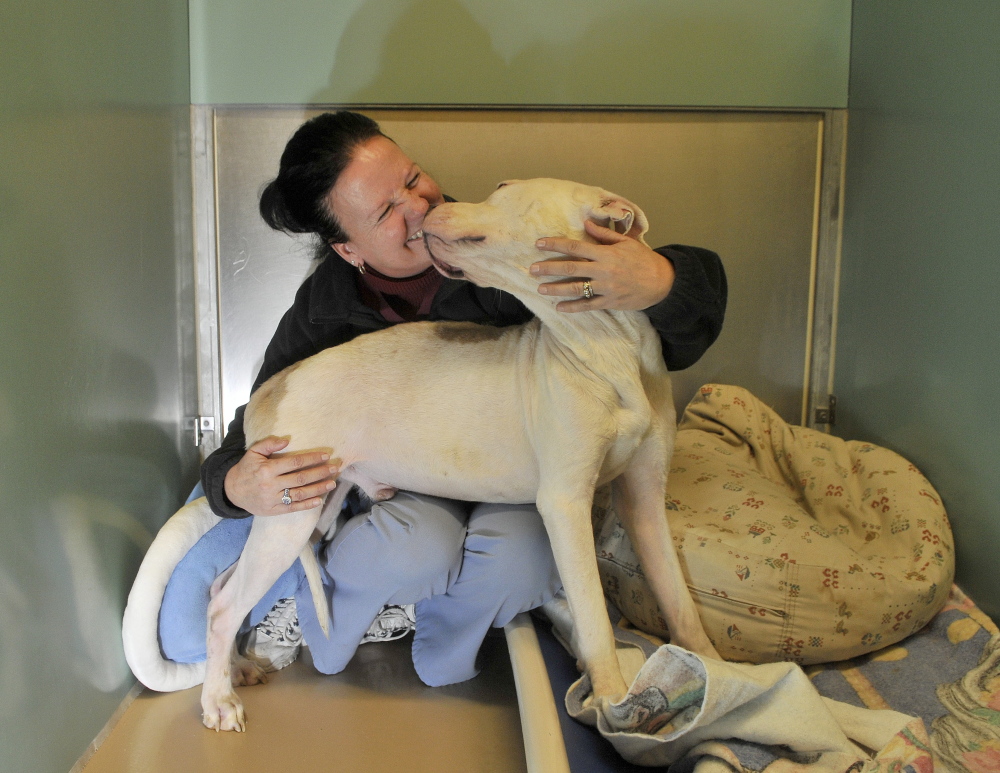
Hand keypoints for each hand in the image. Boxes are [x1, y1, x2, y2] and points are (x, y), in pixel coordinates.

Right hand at [224, 436, 339, 516]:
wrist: (232, 491)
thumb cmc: (246, 469)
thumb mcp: (253, 452)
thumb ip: (269, 444)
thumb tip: (287, 440)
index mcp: (267, 469)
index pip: (295, 463)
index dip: (312, 459)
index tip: (326, 456)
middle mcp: (271, 485)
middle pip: (301, 478)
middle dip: (320, 473)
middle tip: (335, 468)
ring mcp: (272, 499)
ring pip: (300, 494)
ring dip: (318, 489)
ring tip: (332, 483)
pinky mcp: (274, 510)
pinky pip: (293, 508)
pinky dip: (307, 505)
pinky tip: (320, 500)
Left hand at [531, 219, 675, 311]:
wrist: (662, 281)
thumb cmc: (643, 259)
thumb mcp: (626, 242)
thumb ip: (604, 234)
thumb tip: (586, 224)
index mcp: (606, 253)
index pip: (576, 247)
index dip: (556, 245)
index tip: (539, 244)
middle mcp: (603, 270)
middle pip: (571, 268)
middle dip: (549, 268)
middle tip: (532, 269)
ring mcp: (606, 288)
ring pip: (576, 288)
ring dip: (556, 289)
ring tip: (540, 288)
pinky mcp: (610, 302)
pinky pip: (588, 305)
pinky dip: (573, 307)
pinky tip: (558, 307)